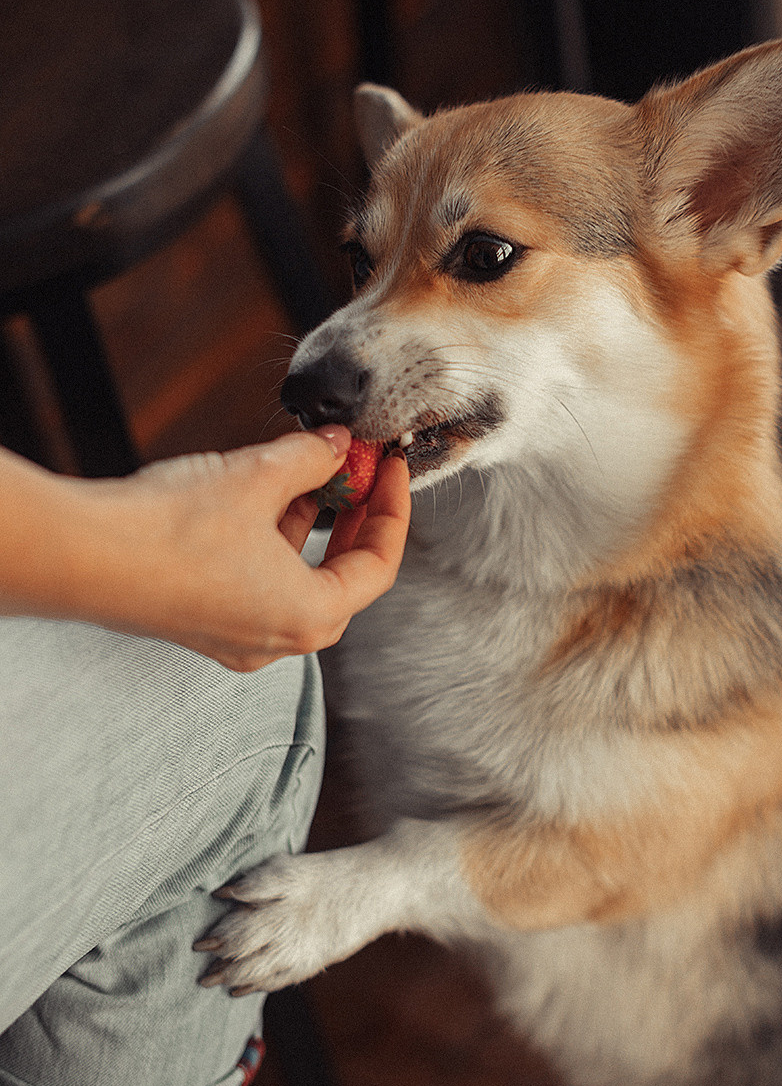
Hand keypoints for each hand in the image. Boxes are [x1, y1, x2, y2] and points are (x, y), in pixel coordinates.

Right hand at [0, 430, 409, 670]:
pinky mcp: (206, 626)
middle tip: (362, 473)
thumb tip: (338, 444)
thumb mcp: (257, 478)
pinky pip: (260, 586)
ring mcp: (241, 640)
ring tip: (315, 474)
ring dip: (311, 529)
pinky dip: (273, 545)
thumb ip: (310, 459)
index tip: (391, 467)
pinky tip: (265, 498)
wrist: (84, 557)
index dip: (392, 509)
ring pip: (299, 581)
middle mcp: (281, 642)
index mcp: (310, 617)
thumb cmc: (174, 528)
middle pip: (344, 579)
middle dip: (354, 520)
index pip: (379, 566)